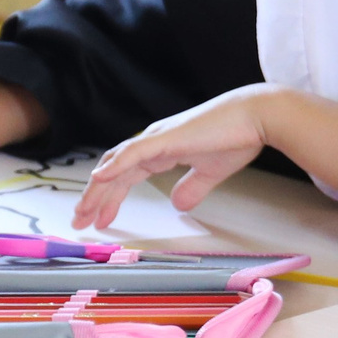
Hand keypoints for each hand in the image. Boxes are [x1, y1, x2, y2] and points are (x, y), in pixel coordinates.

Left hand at [73, 85, 278, 229]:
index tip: (100, 218)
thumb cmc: (238, 137)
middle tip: (80, 221)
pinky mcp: (166, 137)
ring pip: (117, 164)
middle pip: (113, 171)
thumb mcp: (210, 171)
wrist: (257, 116)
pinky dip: (114, 166)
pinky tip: (100, 179)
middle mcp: (154, 141)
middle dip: (95, 197)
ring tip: (84, 210)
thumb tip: (179, 204)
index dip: (110, 196)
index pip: (126, 174)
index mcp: (163, 149)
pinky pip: (133, 153)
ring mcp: (157, 138)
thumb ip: (192, 187)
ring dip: (97, 188)